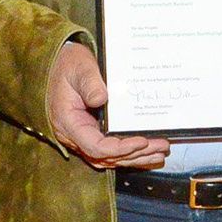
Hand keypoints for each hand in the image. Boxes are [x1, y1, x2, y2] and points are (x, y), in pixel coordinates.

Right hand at [47, 42, 168, 168]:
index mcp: (68, 122)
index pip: (95, 146)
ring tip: (160, 152)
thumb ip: (89, 83)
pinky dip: (129, 153)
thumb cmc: (68, 65)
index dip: (120, 148)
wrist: (59, 64)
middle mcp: (75, 135)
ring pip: (111, 157)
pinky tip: (149, 152)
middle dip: (136, 154)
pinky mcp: (92, 133)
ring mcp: (83, 136)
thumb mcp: (78, 68)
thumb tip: (101, 99)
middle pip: (107, 156)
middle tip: (162, 147)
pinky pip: (111, 150)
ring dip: (136, 157)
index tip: (142, 141)